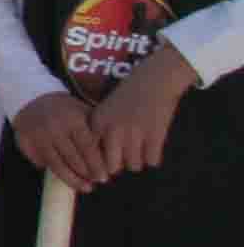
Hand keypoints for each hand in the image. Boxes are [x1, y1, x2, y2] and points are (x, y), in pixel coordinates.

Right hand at [10, 90, 110, 191]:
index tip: (104, 177)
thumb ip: (95, 130)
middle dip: (86, 174)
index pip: (88, 148)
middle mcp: (55, 128)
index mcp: (73, 120)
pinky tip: (64, 175)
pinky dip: (52, 170)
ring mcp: (38, 136)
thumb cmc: (65, 109)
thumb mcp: (82, 112)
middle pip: (73, 159)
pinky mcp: (25, 142)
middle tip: (96, 182)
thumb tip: (110, 157)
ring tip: (84, 187)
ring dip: (72, 179)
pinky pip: (41, 162)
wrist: (32, 98)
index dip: (96, 164)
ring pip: (57, 165)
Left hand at [89, 41, 197, 178]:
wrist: (155, 79)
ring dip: (137, 161)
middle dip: (118, 166)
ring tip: (140, 150)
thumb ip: (101, 131)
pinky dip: (153, 158)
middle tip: (125, 160)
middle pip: (111, 167)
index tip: (105, 164)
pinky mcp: (155, 135)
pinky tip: (153, 148)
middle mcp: (112, 130)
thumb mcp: (105, 109)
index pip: (91, 155)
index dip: (99, 162)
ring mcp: (133, 134)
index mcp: (97, 123)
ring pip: (133, 165)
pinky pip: (152, 161)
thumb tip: (102, 161)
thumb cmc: (129, 94)